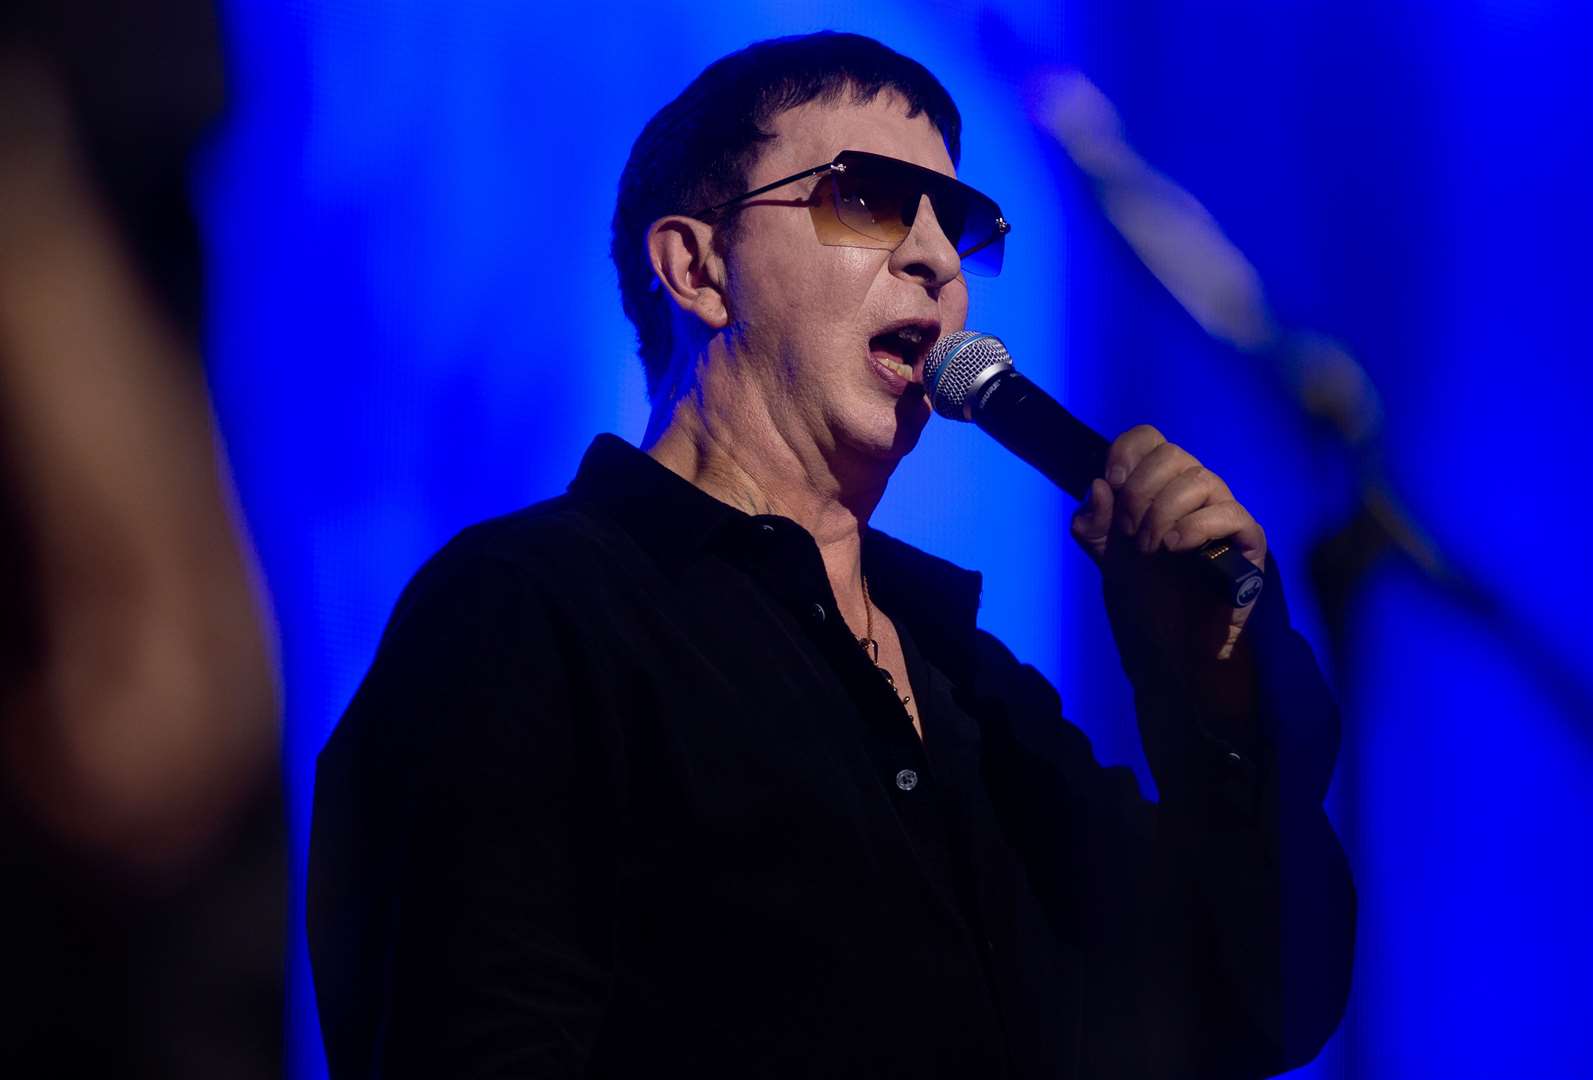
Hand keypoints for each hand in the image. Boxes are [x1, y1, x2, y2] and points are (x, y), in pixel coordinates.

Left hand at [1070, 425, 1266, 666]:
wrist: (1172, 653)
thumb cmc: (1146, 604)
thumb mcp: (1107, 561)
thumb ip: (1095, 525)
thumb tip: (1099, 485)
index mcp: (1158, 490)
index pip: (1150, 439)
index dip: (1128, 451)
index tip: (1113, 482)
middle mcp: (1193, 496)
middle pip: (1173, 454)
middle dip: (1141, 491)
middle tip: (1131, 533)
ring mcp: (1223, 516)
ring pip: (1201, 478)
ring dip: (1163, 513)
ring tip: (1151, 549)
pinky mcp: (1249, 543)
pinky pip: (1231, 513)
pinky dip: (1195, 527)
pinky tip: (1175, 549)